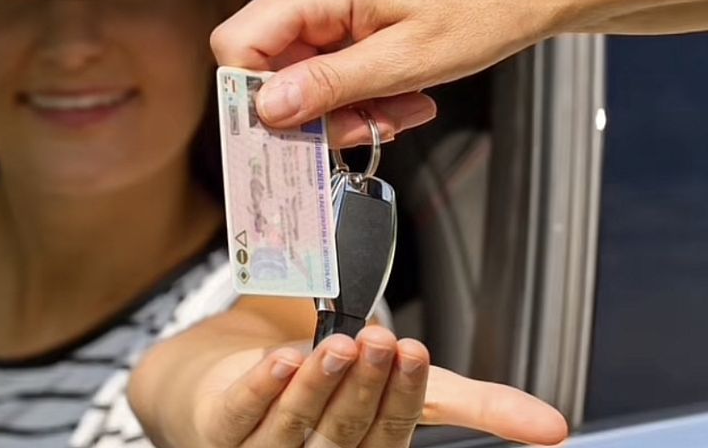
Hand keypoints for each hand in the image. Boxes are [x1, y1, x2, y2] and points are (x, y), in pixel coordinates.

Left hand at [190, 326, 566, 446]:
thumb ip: (476, 405)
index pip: (390, 436)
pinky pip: (242, 413)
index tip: (415, 354)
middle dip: (365, 388)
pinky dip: (261, 388)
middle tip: (382, 342)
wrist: (257, 375)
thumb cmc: (340, 386)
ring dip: (319, 386)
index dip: (403, 397)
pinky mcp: (223, 428)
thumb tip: (555, 429)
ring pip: (295, 427)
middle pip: (345, 434)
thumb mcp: (411, 390)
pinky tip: (280, 360)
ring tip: (341, 344)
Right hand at [211, 0, 570, 146]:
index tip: (292, 131)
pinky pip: (331, 81)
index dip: (255, 95)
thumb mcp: (405, 58)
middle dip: (314, 113)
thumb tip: (269, 109)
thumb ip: (332, 84)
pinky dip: (360, 101)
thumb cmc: (480, 7)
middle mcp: (313, 2)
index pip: (239, 44)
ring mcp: (328, 21)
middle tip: (363, 127)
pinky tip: (397, 100)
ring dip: (346, 112)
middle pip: (269, 73)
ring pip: (302, 85)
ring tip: (395, 111)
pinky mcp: (345, 37)